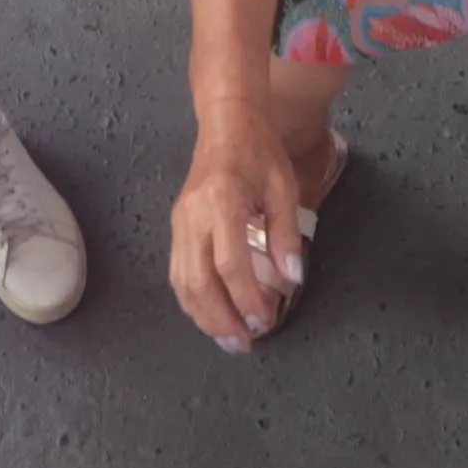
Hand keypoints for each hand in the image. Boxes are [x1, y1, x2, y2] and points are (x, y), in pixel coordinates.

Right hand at [167, 116, 309, 347]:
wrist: (226, 123)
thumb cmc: (258, 151)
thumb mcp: (283, 188)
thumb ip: (285, 235)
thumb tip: (291, 279)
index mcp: (222, 201)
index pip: (230, 263)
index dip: (245, 298)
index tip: (263, 321)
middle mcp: (193, 215)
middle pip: (199, 280)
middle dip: (220, 319)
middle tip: (244, 344)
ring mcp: (179, 222)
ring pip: (182, 281)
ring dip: (203, 316)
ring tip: (228, 338)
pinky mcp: (176, 227)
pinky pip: (178, 271)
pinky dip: (192, 300)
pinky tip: (209, 314)